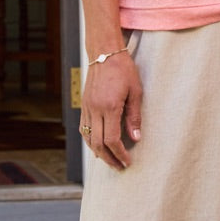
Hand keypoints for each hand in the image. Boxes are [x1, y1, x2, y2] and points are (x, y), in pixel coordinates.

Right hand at [80, 52, 141, 169]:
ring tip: (110, 160)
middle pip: (98, 144)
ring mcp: (87, 108)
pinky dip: (90, 141)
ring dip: (98, 153)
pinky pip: (83, 129)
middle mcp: (95, 110)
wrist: (104, 53)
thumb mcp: (136, 92)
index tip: (127, 162)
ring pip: (88, 138)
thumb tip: (136, 138)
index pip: (112, 139)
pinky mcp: (83, 105)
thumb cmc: (124, 70)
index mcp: (109, 107)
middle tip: (120, 167)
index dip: (120, 154)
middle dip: (109, 159)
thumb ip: (134, 116)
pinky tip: (98, 146)